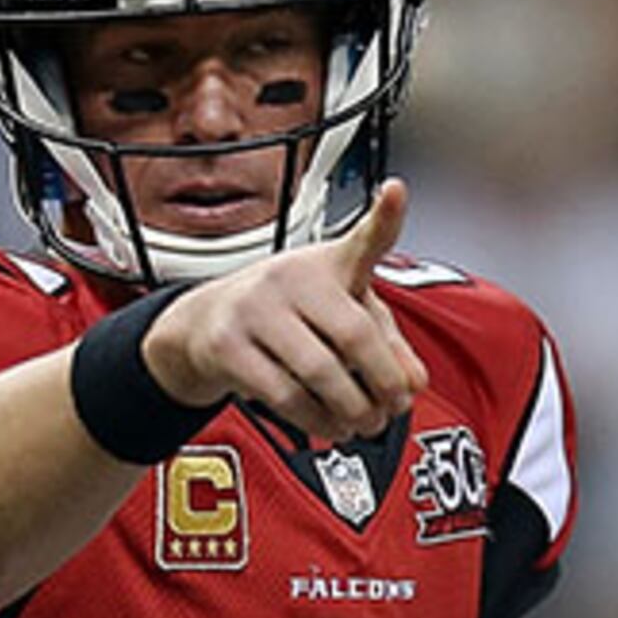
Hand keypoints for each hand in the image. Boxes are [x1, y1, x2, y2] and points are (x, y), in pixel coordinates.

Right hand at [142, 178, 429, 443]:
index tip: (396, 192)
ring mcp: (255, 309)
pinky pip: (285, 395)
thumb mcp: (341, 315)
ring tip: (364, 424)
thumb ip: (386, 343)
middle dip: (383, 383)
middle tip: (393, 409)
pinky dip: (317, 420)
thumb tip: (412, 382)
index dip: (383, 216)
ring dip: (352, 410)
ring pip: (320, 373)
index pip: (362, 239)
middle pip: (354, 336)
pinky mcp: (227, 347)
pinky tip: (330, 425)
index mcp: (327, 263)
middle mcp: (290, 277)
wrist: (206, 323)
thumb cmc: (288, 314)